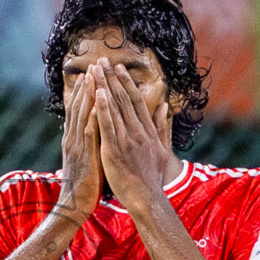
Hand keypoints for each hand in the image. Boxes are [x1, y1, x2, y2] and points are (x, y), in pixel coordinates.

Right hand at [58, 69, 101, 220]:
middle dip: (87, 85)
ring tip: (94, 77)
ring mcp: (78, 146)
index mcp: (75, 138)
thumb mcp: (86, 157)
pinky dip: (93, 118)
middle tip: (93, 65)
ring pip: (82, 116)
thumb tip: (93, 129)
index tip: (92, 73)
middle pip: (79, 107)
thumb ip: (88, 141)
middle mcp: (73, 138)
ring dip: (88, 96)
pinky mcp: (85, 156)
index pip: (80, 109)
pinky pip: (89, 134)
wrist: (75, 205)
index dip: (85, 91)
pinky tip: (98, 105)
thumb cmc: (84, 183)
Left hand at [92, 59, 172, 211]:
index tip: (117, 68)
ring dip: (105, 86)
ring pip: (115, 107)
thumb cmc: (152, 177)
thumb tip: (164, 106)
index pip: (136, 101)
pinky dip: (103, 108)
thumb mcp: (162, 149)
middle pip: (124, 99)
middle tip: (102, 60)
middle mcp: (138, 131)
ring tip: (95, 70)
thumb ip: (162, 127)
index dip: (126, 82)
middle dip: (112, 78)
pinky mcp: (115, 150)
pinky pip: (108, 125)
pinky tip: (97, 93)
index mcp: (147, 131)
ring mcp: (127, 140)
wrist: (147, 198)